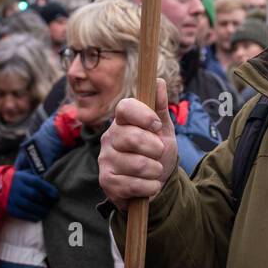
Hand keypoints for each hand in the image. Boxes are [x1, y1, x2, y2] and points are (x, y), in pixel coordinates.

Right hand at [6, 170, 58, 219]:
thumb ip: (36, 176)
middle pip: (34, 195)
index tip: (56, 195)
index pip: (37, 182)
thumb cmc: (18, 180)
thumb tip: (51, 179)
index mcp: (22, 177)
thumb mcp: (25, 174)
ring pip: (29, 206)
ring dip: (41, 210)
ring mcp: (12, 199)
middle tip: (53, 204)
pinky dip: (32, 217)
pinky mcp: (10, 209)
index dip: (48, 189)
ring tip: (47, 212)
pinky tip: (38, 217)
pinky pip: (23, 214)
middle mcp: (17, 187)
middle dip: (46, 201)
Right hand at [98, 78, 176, 212]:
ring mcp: (105, 159)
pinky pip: (134, 184)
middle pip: (133, 137)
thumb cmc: (156, 153)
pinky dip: (150, 187)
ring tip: (154, 171)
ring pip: (137, 164)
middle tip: (158, 153)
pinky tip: (149, 185)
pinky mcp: (106, 182)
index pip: (125, 107)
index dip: (143, 115)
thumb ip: (160, 107)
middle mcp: (109, 137)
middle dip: (155, 148)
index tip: (157, 125)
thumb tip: (158, 81)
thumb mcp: (163, 130)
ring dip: (155, 170)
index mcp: (122, 121)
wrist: (154, 184)